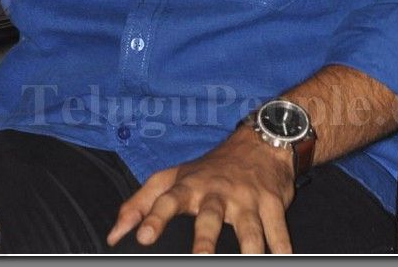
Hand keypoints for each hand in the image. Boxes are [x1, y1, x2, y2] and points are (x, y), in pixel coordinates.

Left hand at [106, 126, 295, 253]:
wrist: (261, 142)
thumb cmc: (210, 169)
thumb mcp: (173, 177)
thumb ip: (141, 203)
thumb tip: (113, 235)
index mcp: (191, 186)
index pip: (168, 200)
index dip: (155, 217)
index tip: (142, 236)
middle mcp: (218, 193)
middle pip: (211, 217)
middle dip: (205, 239)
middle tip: (201, 257)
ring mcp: (247, 199)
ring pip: (249, 228)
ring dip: (249, 247)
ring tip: (249, 261)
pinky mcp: (272, 203)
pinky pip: (278, 229)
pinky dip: (282, 246)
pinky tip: (284, 257)